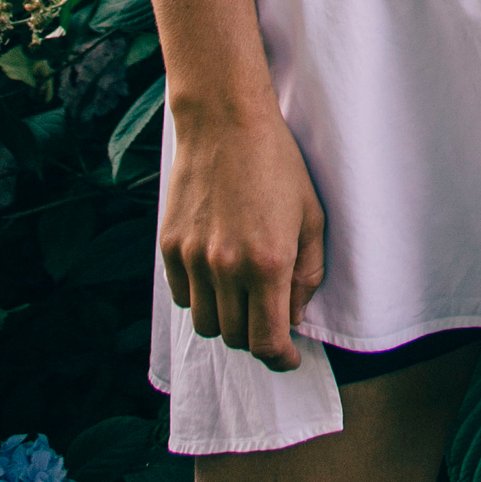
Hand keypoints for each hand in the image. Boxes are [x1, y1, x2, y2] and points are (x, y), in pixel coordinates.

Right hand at [159, 97, 326, 370]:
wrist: (225, 121)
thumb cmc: (277, 164)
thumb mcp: (311, 216)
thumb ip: (307, 274)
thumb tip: (295, 317)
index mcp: (268, 263)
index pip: (268, 342)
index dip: (281, 360)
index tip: (288, 357)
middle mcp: (226, 268)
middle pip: (236, 338)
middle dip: (257, 337)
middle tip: (269, 319)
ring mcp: (193, 258)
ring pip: (205, 324)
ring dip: (227, 321)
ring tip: (242, 297)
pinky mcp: (169, 246)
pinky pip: (183, 297)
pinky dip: (201, 298)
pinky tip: (217, 275)